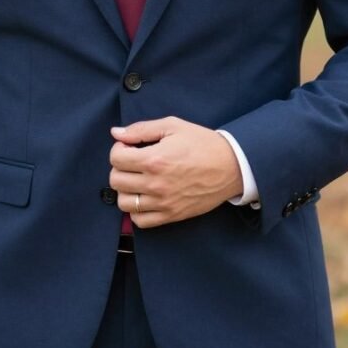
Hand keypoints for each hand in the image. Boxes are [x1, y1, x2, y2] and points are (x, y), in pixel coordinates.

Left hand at [108, 116, 243, 227]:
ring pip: (124, 203)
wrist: (232, 166)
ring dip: (126, 190)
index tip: (129, 148)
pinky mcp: (171, 215)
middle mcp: (155, 183)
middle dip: (120, 168)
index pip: (115, 159)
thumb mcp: (173, 126)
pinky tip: (145, 197)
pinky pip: (140, 221)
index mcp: (154, 159)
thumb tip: (116, 133)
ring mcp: (163, 202)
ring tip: (138, 180)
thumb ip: (141, 129)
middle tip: (133, 162)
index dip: (119, 150)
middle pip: (115, 180)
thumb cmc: (203, 143)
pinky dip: (137, 211)